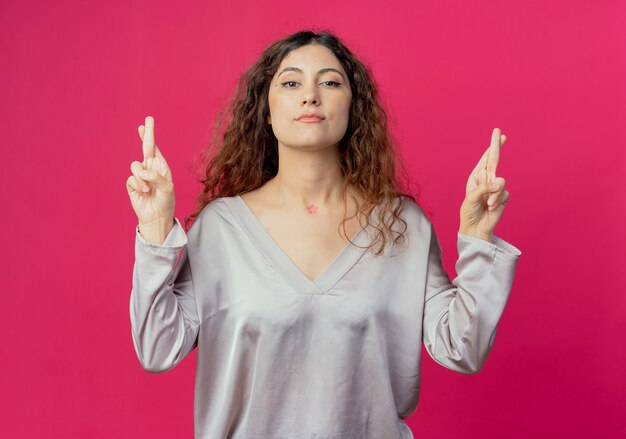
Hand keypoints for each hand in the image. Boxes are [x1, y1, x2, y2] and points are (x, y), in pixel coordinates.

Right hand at [126, 116, 175, 231]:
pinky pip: (131, 178)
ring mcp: (140, 176)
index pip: (154, 147)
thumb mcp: (167, 188)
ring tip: (149, 189)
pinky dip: (138, 186)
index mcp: (160, 166)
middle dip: (145, 135)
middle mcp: (150, 168)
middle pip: (145, 147)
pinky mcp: (132, 184)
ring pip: (135, 166)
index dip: (150, 134)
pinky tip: (144, 193)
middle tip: (143, 124)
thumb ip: (156, 177)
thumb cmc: (166, 202)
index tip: (148, 120)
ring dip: (142, 178)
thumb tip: (142, 171)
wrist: (157, 216)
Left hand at [459, 128, 509, 241]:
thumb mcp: (471, 198)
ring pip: (501, 182)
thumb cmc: (469, 212)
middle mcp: (487, 179)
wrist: (476, 227)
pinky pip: (504, 193)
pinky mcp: (503, 197)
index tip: (497, 132)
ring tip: (487, 204)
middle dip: (497, 147)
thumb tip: (500, 183)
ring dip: (494, 194)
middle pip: (495, 160)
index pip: (486, 159)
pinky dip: (497, 201)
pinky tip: (491, 208)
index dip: (492, 146)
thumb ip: (484, 188)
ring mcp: (496, 188)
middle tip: (502, 134)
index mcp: (476, 177)